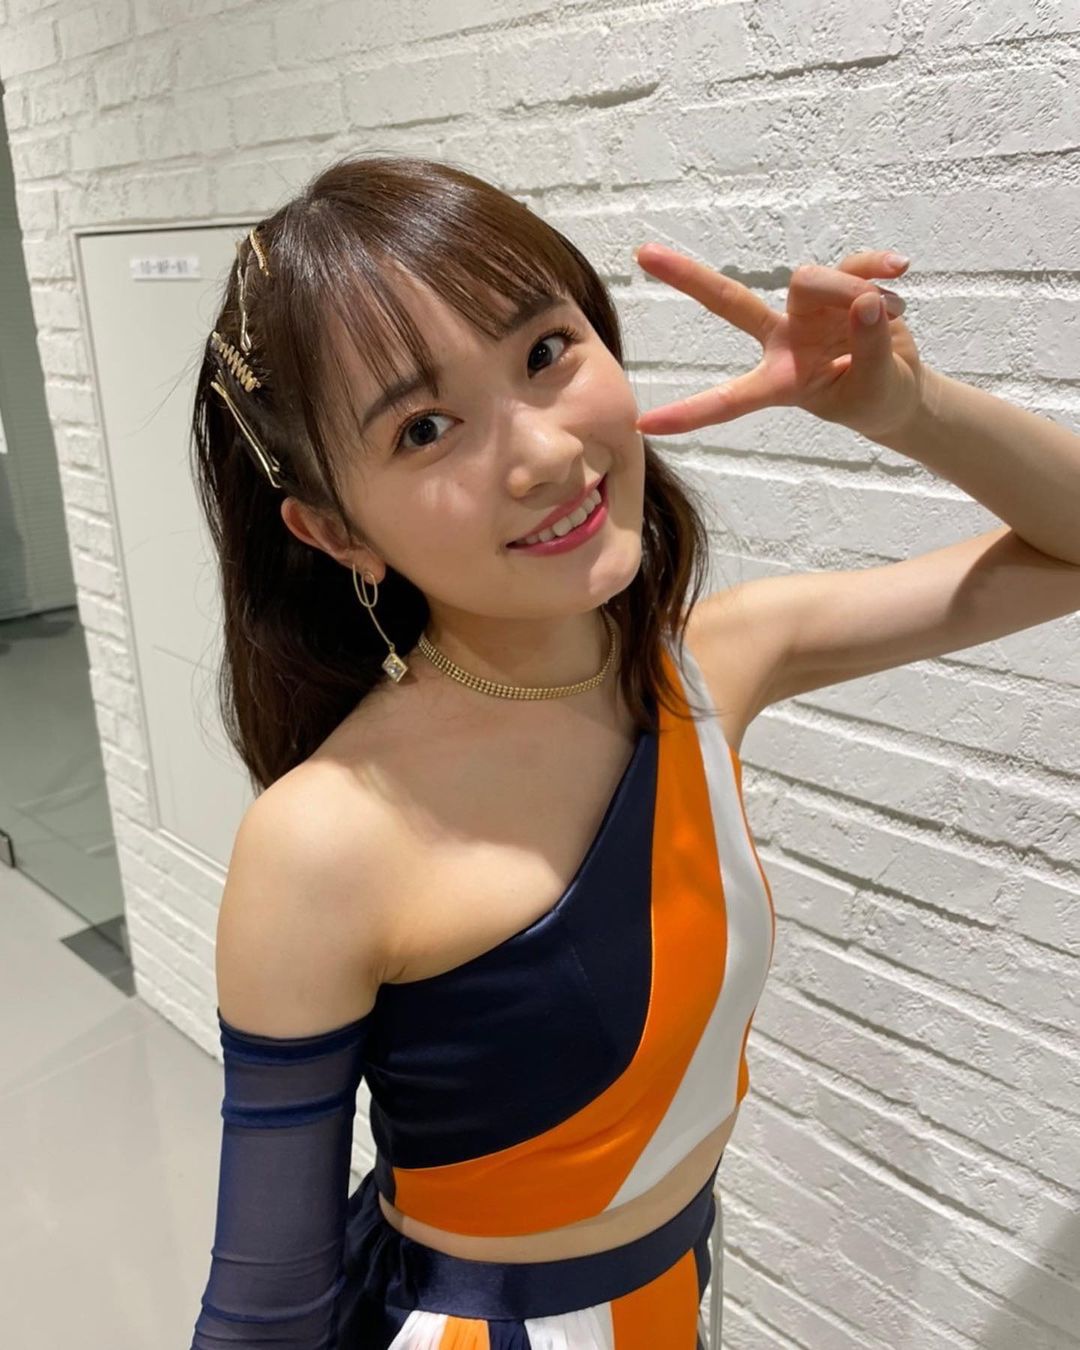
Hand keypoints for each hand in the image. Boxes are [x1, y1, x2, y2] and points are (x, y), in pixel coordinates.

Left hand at [631, 242, 925, 442]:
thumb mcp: (877, 389)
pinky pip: (851, 264)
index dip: (690, 414)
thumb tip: (866, 301)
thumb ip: (871, 347)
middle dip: (688, 279)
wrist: (903, 390)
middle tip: (643, 254)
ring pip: (813, 281)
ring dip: (856, 292)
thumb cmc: (877, 398)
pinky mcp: (840, 288)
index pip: (728, 400)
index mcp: (779, 382)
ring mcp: (808, 312)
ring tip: (894, 313)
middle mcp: (783, 342)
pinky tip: (899, 270)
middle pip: (731, 302)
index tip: (643, 425)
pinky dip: (876, 267)